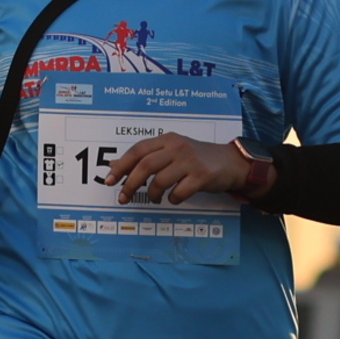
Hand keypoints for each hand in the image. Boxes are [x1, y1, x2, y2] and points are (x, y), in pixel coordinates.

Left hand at [106, 131, 255, 203]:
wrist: (230, 162)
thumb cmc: (196, 158)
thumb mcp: (172, 151)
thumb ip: (147, 156)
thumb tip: (116, 166)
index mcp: (167, 139)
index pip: (138, 150)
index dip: (121, 166)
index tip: (109, 181)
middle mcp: (177, 147)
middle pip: (145, 166)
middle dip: (130, 184)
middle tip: (124, 197)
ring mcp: (190, 161)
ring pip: (160, 181)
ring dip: (152, 194)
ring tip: (154, 199)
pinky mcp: (201, 176)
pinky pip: (179, 192)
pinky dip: (173, 199)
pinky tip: (174, 198)